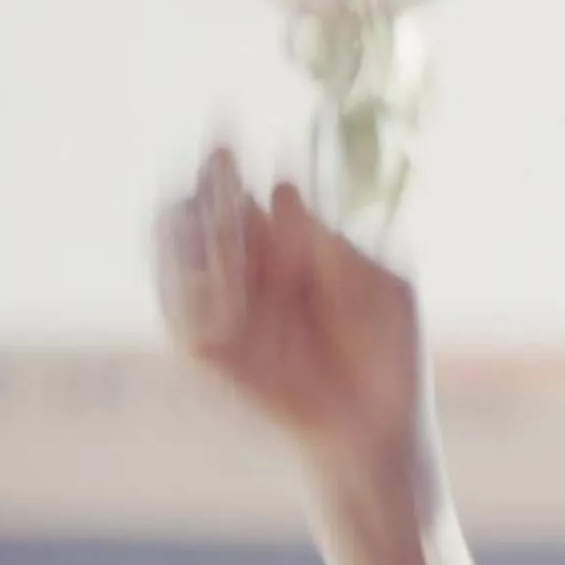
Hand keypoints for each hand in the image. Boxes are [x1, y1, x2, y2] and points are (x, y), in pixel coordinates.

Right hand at [157, 147, 426, 475]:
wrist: (378, 426)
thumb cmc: (388, 354)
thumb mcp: (380, 290)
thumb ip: (333, 245)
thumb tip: (284, 187)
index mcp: (288, 244)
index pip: (242, 191)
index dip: (227, 163)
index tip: (225, 138)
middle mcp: (247, 269)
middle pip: (199, 211)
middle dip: (204, 190)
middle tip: (218, 171)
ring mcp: (222, 307)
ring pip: (175, 253)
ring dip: (191, 233)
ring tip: (220, 224)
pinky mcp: (206, 350)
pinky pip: (178, 311)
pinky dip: (191, 293)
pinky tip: (219, 284)